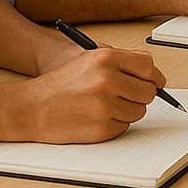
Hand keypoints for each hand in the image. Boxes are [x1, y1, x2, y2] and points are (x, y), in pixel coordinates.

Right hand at [16, 47, 166, 143]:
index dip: (154, 75)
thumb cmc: (60, 84)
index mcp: (105, 59)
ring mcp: (105, 106)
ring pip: (139, 111)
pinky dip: (116, 124)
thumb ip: (121, 62)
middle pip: (148, 91)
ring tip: (106, 105)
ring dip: (128, 110)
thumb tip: (153, 74)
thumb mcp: (88, 60)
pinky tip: (97, 117)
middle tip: (127, 95)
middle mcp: (107, 81)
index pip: (148, 66)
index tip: (155, 81)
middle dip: (141, 94)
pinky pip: (124, 126)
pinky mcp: (101, 128)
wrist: (32, 108)